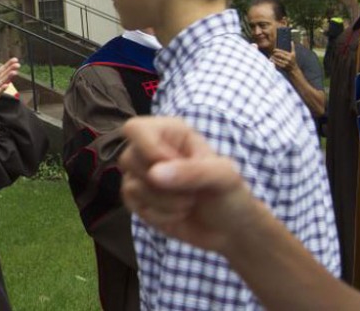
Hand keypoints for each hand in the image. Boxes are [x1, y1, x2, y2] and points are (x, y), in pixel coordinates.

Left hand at [0, 51, 18, 119]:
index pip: (2, 69)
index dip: (8, 64)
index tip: (15, 59)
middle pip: (5, 75)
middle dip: (11, 70)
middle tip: (18, 65)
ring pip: (3, 83)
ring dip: (9, 78)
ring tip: (14, 73)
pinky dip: (1, 89)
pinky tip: (6, 85)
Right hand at [118, 116, 255, 253]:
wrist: (230, 231)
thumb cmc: (230, 195)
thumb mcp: (223, 177)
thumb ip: (192, 171)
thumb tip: (153, 174)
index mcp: (171, 132)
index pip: (136, 128)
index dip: (148, 149)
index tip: (172, 167)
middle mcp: (150, 150)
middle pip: (128, 159)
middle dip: (162, 183)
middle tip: (191, 190)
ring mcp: (141, 177)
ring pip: (131, 187)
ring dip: (165, 202)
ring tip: (189, 203)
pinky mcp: (137, 202)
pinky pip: (134, 207)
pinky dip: (160, 216)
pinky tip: (179, 214)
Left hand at [270, 44, 296, 73]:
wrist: (294, 69)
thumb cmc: (293, 60)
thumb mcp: (294, 54)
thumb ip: (293, 47)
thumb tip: (292, 41)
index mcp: (290, 55)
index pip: (282, 52)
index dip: (277, 50)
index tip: (273, 50)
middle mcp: (289, 59)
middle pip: (280, 55)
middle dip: (275, 54)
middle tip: (271, 53)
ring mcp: (286, 63)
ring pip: (278, 59)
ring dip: (273, 57)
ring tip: (271, 56)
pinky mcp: (284, 67)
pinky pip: (277, 63)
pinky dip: (274, 61)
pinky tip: (271, 60)